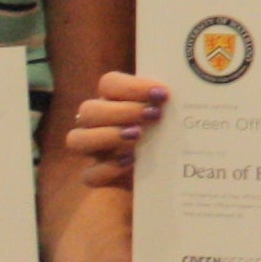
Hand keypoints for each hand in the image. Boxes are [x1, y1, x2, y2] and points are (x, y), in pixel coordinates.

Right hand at [64, 72, 166, 188]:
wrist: (162, 174)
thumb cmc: (165, 136)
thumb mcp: (167, 118)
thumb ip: (166, 104)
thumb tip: (184, 93)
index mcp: (112, 100)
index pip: (109, 83)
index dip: (132, 86)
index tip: (162, 94)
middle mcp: (96, 123)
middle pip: (89, 110)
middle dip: (122, 111)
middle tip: (154, 115)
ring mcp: (92, 151)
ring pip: (76, 140)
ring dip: (108, 135)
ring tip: (138, 136)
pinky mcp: (95, 177)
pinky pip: (89, 174)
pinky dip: (109, 167)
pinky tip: (132, 162)